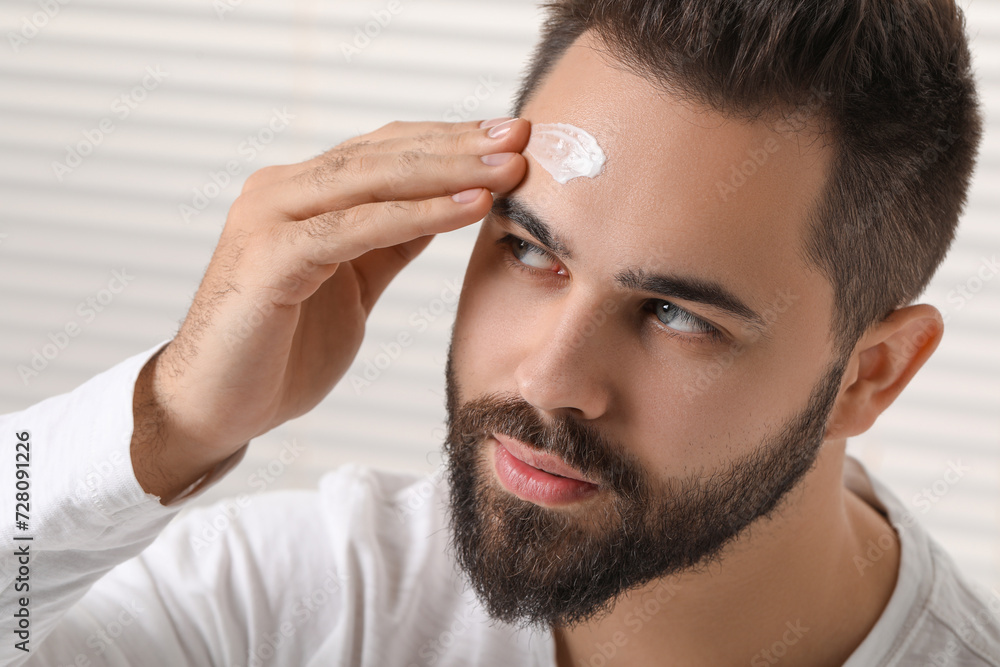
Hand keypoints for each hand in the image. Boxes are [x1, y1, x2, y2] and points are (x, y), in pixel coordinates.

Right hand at [131, 118, 529, 501]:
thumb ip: (388, 242)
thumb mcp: (352, 282)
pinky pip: (357, 227)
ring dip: (449, 170)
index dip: (449, 141)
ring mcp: (271, 218)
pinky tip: (468, 206)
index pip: (385, 151)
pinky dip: (418, 215)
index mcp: (301, 194)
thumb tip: (446, 206)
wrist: (217, 406)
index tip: (511, 137)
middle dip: (460, 145)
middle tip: (523, 136)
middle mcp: (282, 192)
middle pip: (384, 153)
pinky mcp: (270, 257)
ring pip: (373, 179)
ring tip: (509, 166)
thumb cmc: (280, 348)